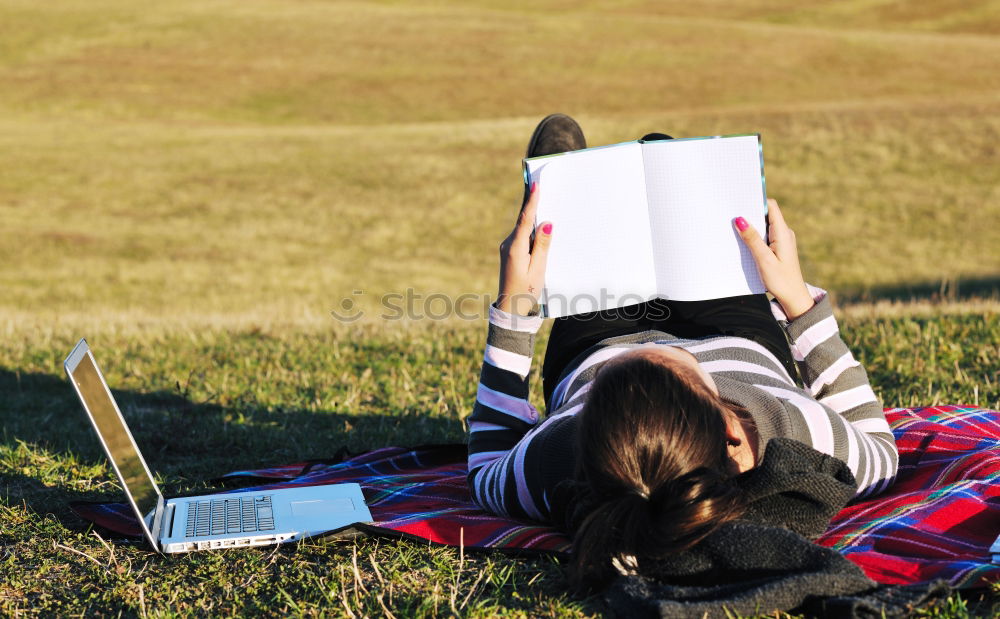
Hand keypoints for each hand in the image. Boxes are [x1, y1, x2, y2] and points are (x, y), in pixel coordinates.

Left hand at [496, 182, 552, 315]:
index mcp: (515, 248)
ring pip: (523, 229)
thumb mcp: (538, 269)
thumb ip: (543, 246)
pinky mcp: (510, 253)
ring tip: (544, 200)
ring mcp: (508, 248)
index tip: (534, 185)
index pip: (525, 219)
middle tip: (539, 184)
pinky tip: (540, 227)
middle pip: (523, 220)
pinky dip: (531, 230)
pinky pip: (522, 236)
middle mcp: (508, 245)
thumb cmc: (526, 292)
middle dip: (532, 204)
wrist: (510, 309)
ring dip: (533, 217)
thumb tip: (546, 223)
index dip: (531, 201)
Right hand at [734, 199, 814, 319]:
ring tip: (734, 228)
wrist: (794, 297)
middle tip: (732, 215)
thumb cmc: (780, 280)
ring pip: (764, 226)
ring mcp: (782, 240)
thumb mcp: (764, 260)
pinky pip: (765, 236)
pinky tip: (744, 242)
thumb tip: (740, 219)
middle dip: (750, 213)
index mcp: (783, 233)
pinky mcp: (779, 248)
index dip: (757, 200)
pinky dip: (754, 236)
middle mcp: (784, 233)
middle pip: (766, 214)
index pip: (771, 206)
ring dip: (751, 227)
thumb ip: (752, 239)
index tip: (741, 200)